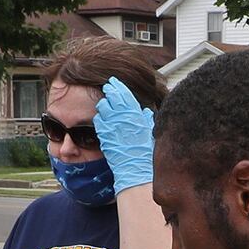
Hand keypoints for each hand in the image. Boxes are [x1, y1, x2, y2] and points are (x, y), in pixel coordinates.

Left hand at [93, 77, 154, 192]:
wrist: (135, 167)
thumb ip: (146, 119)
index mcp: (135, 113)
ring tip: (105, 105)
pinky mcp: (103, 133)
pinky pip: (98, 120)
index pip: (124, 94)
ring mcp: (111, 124)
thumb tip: (145, 112)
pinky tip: (102, 120)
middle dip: (109, 90)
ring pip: (102, 106)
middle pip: (112, 96)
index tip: (114, 82)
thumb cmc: (145, 152)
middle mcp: (122, 116)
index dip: (118, 86)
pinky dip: (100, 118)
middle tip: (107, 87)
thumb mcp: (150, 132)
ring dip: (103, 105)